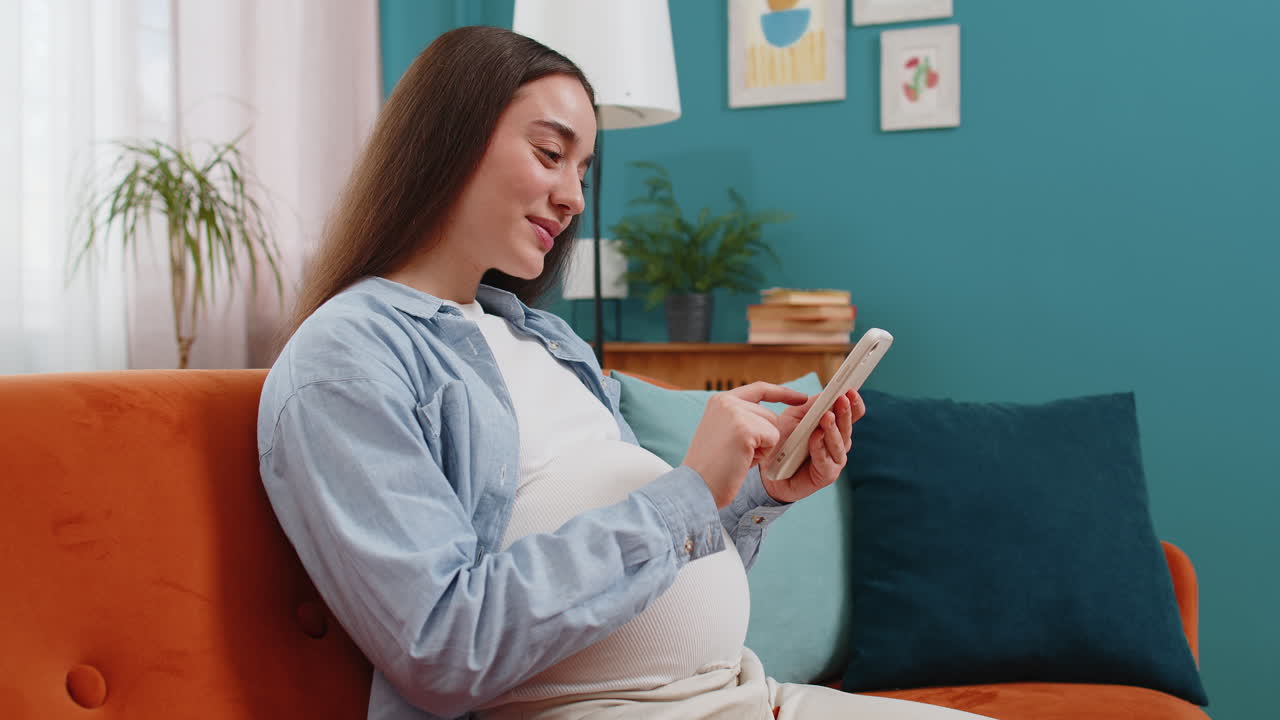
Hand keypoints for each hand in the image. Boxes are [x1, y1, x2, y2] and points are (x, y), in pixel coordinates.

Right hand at [682, 382, 808, 507]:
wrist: (696, 486)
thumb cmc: (712, 468)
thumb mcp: (724, 434)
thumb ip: (744, 420)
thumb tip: (775, 421)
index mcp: (720, 401)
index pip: (759, 389)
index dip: (782, 393)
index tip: (801, 398)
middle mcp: (727, 401)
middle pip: (770, 415)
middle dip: (764, 439)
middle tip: (738, 454)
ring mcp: (735, 413)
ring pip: (774, 428)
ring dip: (763, 448)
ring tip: (738, 457)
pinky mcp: (745, 428)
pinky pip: (773, 439)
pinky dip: (763, 455)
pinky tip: (742, 460)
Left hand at [761, 390, 863, 503]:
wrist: (770, 470)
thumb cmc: (784, 440)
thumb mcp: (795, 417)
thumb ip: (811, 406)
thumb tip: (826, 393)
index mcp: (835, 427)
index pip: (852, 414)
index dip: (854, 402)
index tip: (851, 390)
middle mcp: (839, 443)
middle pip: (847, 426)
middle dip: (844, 412)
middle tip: (842, 398)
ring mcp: (835, 460)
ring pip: (839, 443)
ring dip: (833, 429)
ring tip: (827, 416)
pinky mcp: (827, 475)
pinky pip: (825, 460)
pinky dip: (820, 447)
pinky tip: (816, 436)